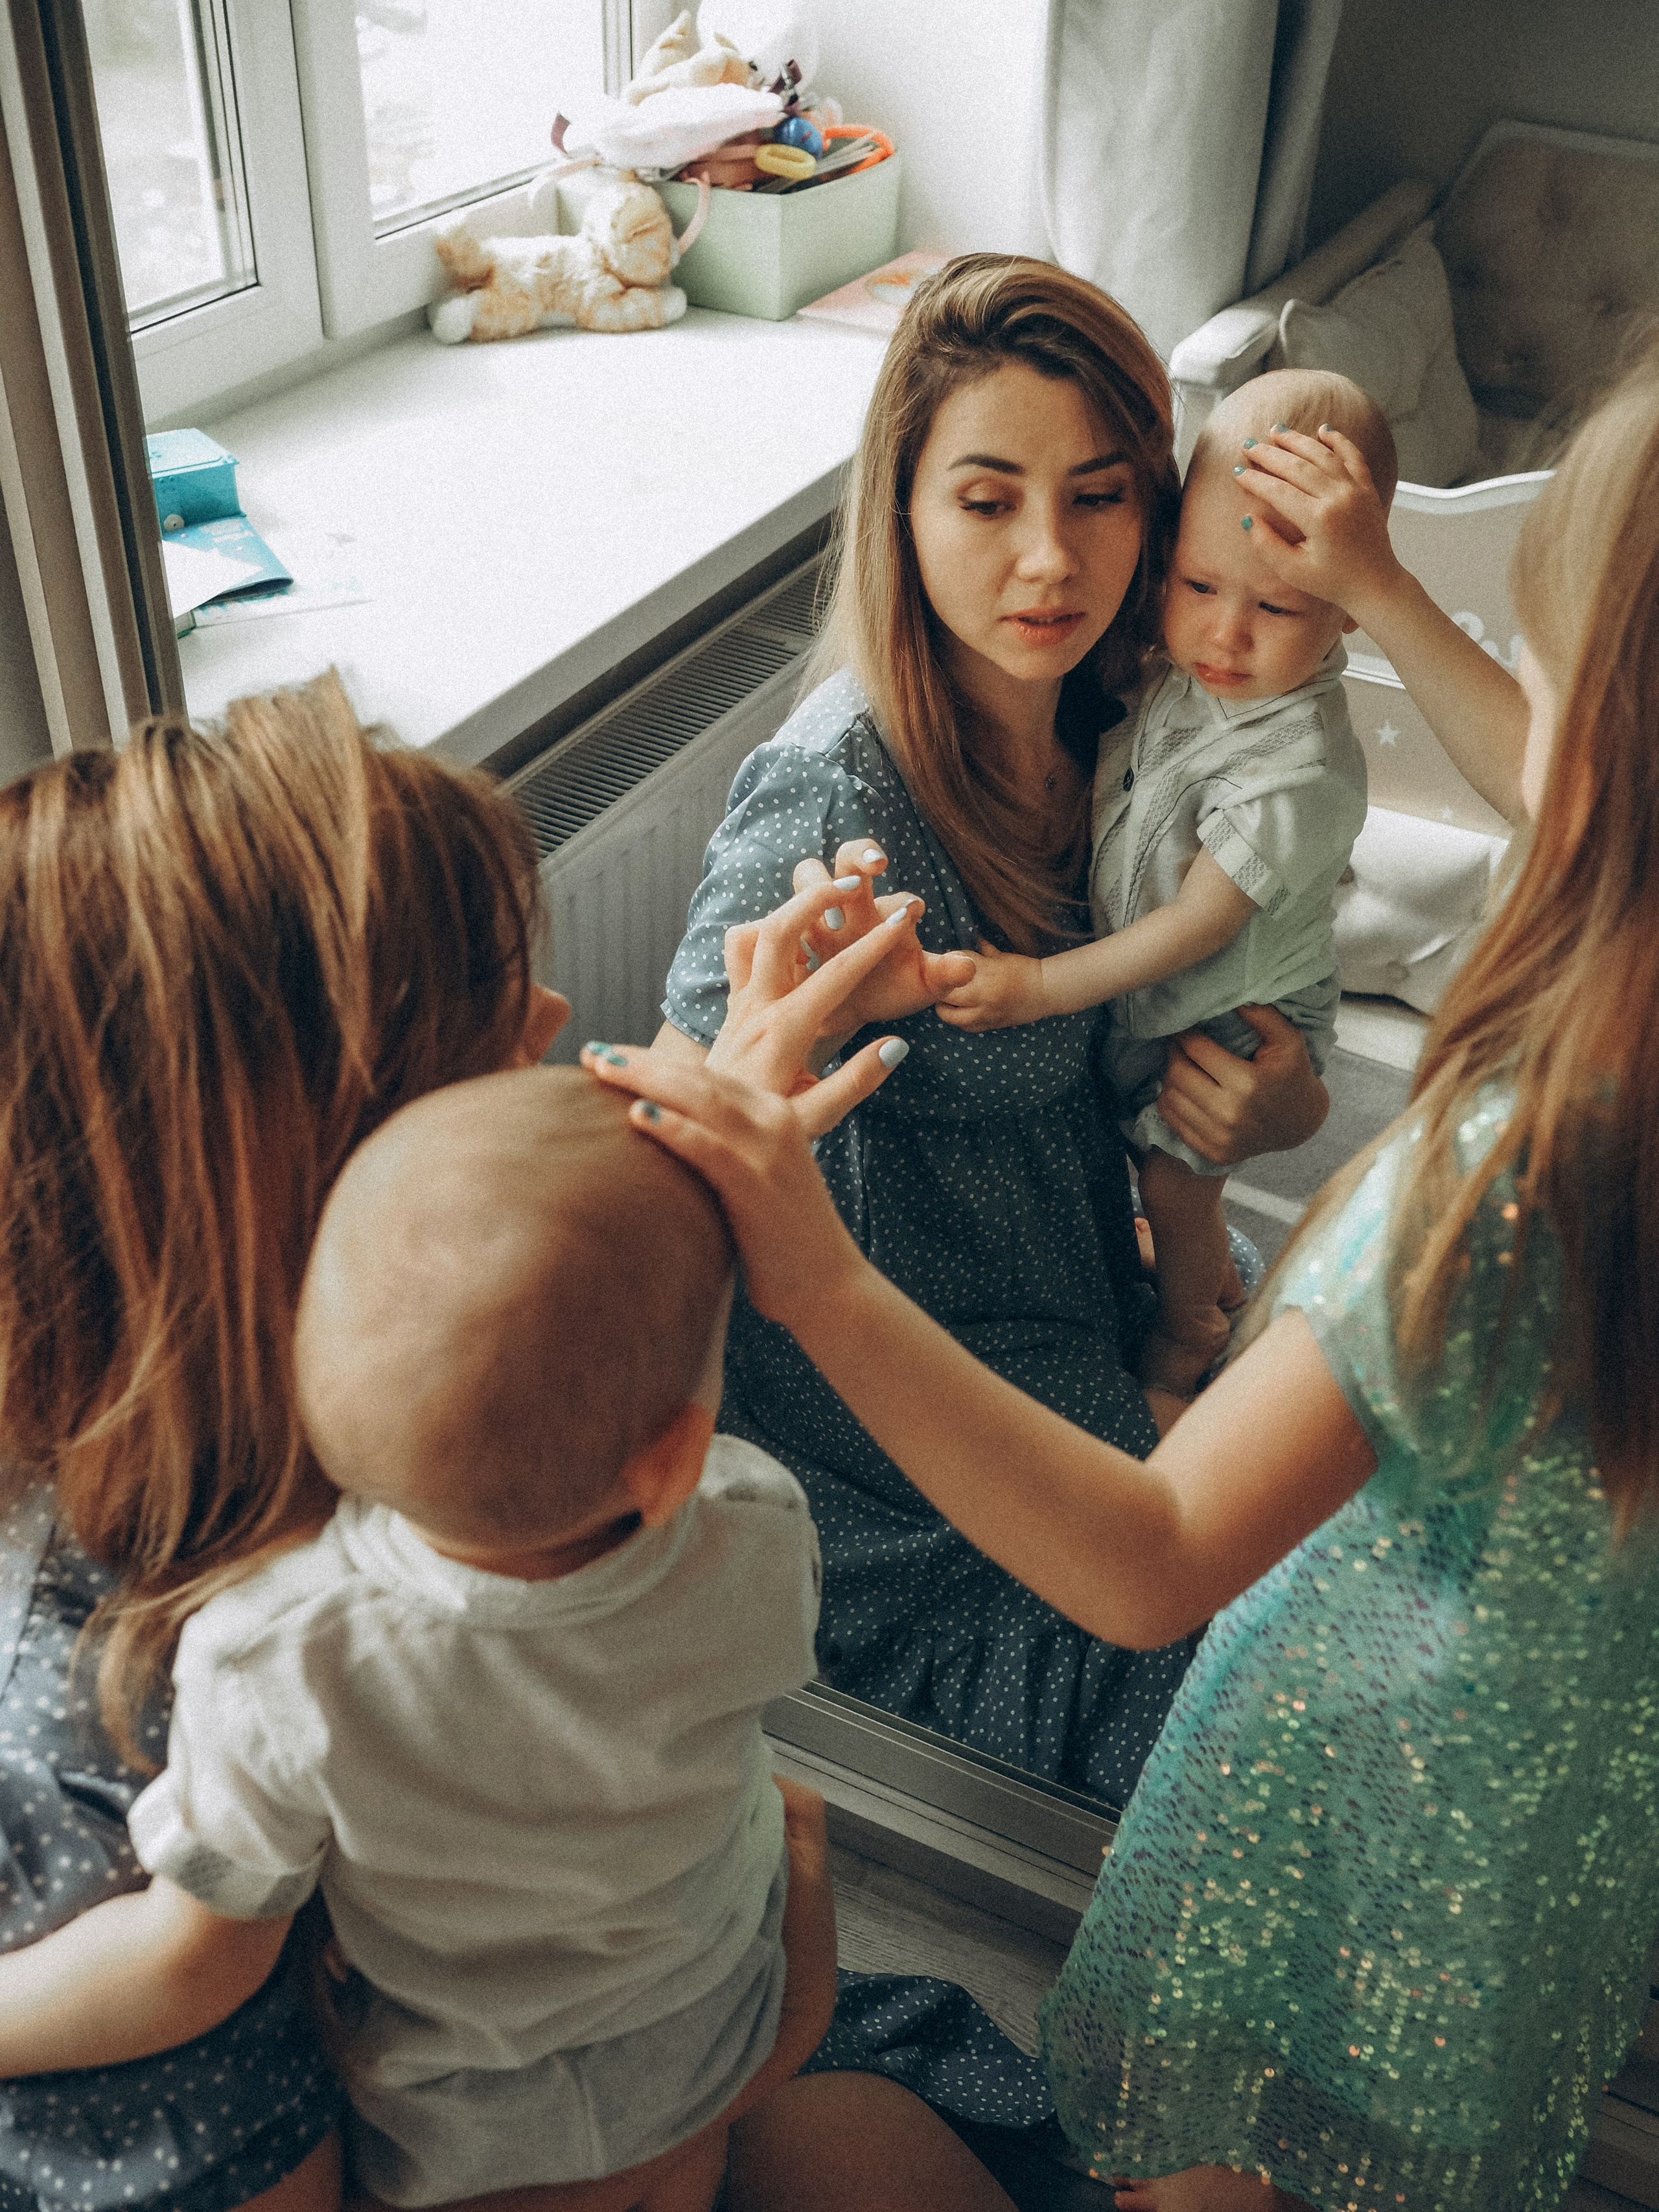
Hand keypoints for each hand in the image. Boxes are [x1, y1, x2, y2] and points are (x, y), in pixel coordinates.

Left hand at [582, 1044, 866, 1331]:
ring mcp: (768, 1151)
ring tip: (602, 1069)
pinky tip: (638, 1115)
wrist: (829, 1286)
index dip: (653, 1060)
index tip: (607, 1054)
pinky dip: (673, 1129)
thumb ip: (720, 1148)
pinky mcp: (759, 1185)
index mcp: (772, 1112)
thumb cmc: (779, 1237)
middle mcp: (773, 1120)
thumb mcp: (753, 1176)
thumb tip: (661, 1139)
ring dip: (647, 1080)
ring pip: (700, 1100)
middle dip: (641, 1062)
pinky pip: (710, 1148)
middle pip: (697, 1078)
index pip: (704, 1074)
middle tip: (591, 1052)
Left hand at [679, 874, 929, 1134]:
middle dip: (816, 896)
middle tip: (852, 879)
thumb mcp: (817, 1117)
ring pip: (750, 934)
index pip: (837, 974)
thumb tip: (896, 1045)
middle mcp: (756, 1009)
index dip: (874, 943)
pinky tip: (794, 941)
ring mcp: (739, 1004)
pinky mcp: (731, 1006)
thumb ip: (857, 1081)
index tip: (904, 918)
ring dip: (786, 908)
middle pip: (778, 930)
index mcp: (785, 1033)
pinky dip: (762, 934)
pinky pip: (738, 954)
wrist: (708, 1141)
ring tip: (825, 898)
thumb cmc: (766, 1135)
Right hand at [784, 842, 974, 1036]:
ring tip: (821, 919)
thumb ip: (944, 974)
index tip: (913, 914)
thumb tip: (969, 966)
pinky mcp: (788, 938)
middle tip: (876, 865)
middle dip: (860, 855)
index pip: (898, 897)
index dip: (906, 902)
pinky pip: (776, 920)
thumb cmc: (890, 990)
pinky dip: (778, 927)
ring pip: (807, 877)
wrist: (848, 1012)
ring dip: (813, 887)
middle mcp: (848, 906)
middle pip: (848, 858)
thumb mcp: (920, 987)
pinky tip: (788, 958)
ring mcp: (815, 918)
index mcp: (883, 914)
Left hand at [935, 941, 1046, 1030]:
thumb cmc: (1024, 970)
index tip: (945, 962)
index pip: (954, 969)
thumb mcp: (1002, 957)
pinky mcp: (991, 1025)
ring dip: (945, 1008)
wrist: (1046, 991)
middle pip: (946, 994)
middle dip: (939, 989)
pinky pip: (967, 1027)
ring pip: (952, 1016)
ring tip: (946, 1001)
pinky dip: (959, 1021)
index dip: (946, 964)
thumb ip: (981, 952)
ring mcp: (986, 1013)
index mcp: (986, 973)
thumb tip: (964, 944)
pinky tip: (961, 1012)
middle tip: (939, 984)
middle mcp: (984, 995)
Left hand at [1155, 1004, 1327, 1165]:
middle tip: (1177, 1043)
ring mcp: (1219, 1137)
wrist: (1300, 1124)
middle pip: (1177, 1073)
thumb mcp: (1288, 1040)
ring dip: (1169, 1076)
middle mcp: (1229, 1114)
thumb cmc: (1292, 1074)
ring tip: (1180, 1064)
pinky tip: (1182, 1089)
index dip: (1185, 1033)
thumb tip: (1231, 1001)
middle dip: (1173, 1053)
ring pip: (1169, 1097)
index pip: (1196, 1049)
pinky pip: (1173, 1121)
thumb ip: (1262, 1015)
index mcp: (1247, 1083)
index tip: (1184, 1026)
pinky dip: (1171, 1102)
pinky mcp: (1212, 1152)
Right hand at [1233, 424, 1402, 624]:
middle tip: (1248, 444)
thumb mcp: (1293, 572)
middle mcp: (1338, 497)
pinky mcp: (1367, 489)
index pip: (1278, 491)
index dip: (1255, 480)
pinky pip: (1353, 456)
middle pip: (1298, 466)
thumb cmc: (1333, 582)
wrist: (1375, 583)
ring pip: (1323, 455)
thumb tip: (1247, 519)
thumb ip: (1267, 546)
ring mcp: (1355, 490)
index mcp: (1319, 519)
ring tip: (1276, 430)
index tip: (1237, 472)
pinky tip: (1323, 430)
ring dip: (1298, 440)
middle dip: (1270, 454)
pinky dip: (1339, 441)